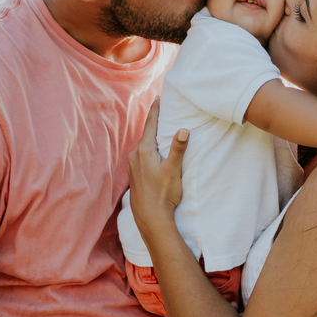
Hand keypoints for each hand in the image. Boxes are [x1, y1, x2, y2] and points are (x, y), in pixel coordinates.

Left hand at [127, 98, 189, 239]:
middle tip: (163, 110)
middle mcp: (135, 155)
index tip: (159, 98)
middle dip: (155, 122)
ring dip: (152, 137)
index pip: (150, 124)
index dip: (156, 110)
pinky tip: (155, 153)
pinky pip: (142, 155)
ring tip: (161, 130)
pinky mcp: (135, 175)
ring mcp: (133, 166)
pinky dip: (149, 149)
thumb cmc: (163, 194)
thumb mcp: (173, 170)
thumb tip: (183, 129)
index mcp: (144, 151)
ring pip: (144, 145)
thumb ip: (178, 149)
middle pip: (147, 133)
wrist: (150, 218)